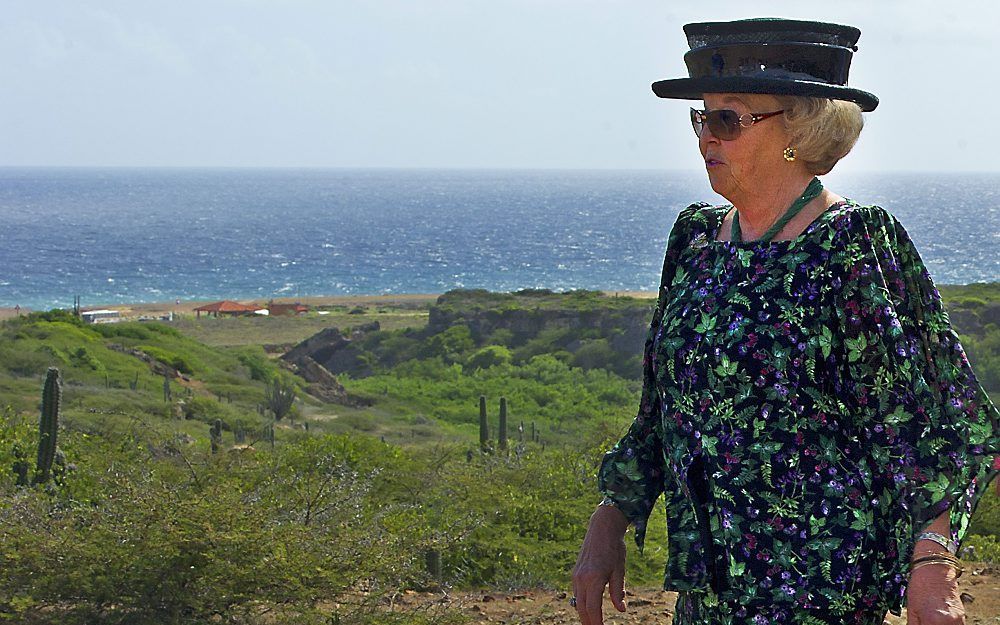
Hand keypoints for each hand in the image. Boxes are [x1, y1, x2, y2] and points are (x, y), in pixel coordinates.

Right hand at [571, 505, 628, 624]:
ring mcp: (576, 576)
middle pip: (582, 609)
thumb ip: (618, 591)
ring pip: (578, 602)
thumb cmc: (614, 548)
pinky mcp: (576, 573)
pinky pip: (577, 593)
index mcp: (594, 579)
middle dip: (588, 623)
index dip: (597, 623)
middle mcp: (581, 579)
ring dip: (584, 614)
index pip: (593, 609)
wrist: (602, 528)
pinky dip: (582, 603)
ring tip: (593, 623)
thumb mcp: (619, 570)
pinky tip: (589, 608)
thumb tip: (621, 610)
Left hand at [906, 561, 964, 624]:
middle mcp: (948, 623)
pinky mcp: (963, 616)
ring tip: (930, 620)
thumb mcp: (911, 609)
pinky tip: (938, 620)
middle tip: (924, 622)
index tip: (920, 624)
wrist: (936, 570)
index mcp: (932, 621)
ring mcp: (959, 620)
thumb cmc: (920, 586)